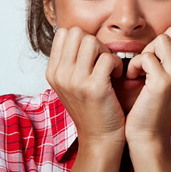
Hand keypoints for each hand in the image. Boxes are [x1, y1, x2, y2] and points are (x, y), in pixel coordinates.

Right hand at [45, 27, 125, 146]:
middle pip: (77, 32)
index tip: (90, 56)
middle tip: (101, 59)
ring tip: (109, 67)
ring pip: (91, 41)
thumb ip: (71, 61)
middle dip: (93, 42)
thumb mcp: (71, 84)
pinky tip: (118, 76)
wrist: (99, 138)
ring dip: (105, 50)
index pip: (63, 33)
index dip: (81, 39)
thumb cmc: (91, 108)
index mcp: (52, 72)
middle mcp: (60, 75)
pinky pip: (108, 57)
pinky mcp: (94, 87)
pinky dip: (117, 63)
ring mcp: (75, 81)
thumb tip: (79, 34)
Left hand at [123, 26, 170, 145]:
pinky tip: (133, 78)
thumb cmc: (152, 105)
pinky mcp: (163, 83)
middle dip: (155, 44)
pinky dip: (134, 65)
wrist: (148, 135)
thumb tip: (168, 34)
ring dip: (146, 52)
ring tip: (141, 70)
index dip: (168, 40)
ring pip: (162, 40)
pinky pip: (146, 56)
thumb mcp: (170, 79)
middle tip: (147, 64)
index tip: (157, 58)